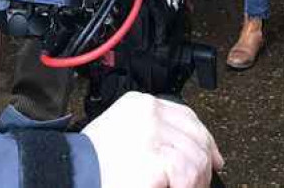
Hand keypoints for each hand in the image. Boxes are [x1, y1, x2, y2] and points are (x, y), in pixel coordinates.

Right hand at [83, 91, 224, 187]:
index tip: (212, 156)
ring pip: (196, 158)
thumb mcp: (121, 132)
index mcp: (140, 104)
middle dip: (203, 163)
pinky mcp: (156, 160)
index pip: (185, 116)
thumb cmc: (92, 163)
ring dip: (195, 181)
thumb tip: (182, 146)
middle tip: (200, 181)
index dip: (204, 138)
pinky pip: (187, 176)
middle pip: (196, 136)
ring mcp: (154, 134)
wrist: (72, 176)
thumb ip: (150, 131)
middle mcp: (149, 113)